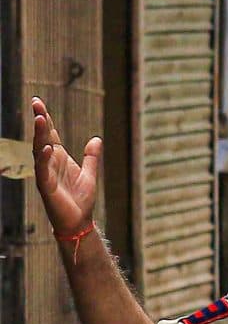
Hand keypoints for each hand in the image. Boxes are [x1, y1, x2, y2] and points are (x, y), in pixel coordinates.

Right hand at [29, 97, 100, 236]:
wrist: (78, 222)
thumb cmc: (80, 199)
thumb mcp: (90, 174)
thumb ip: (91, 157)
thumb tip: (96, 139)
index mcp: (58, 158)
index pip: (50, 134)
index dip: (45, 119)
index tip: (39, 102)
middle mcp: (49, 163)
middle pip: (42, 137)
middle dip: (39, 119)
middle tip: (36, 102)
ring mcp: (45, 173)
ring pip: (39, 149)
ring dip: (39, 134)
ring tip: (39, 118)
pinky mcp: (46, 186)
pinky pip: (42, 170)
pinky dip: (43, 158)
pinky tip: (46, 147)